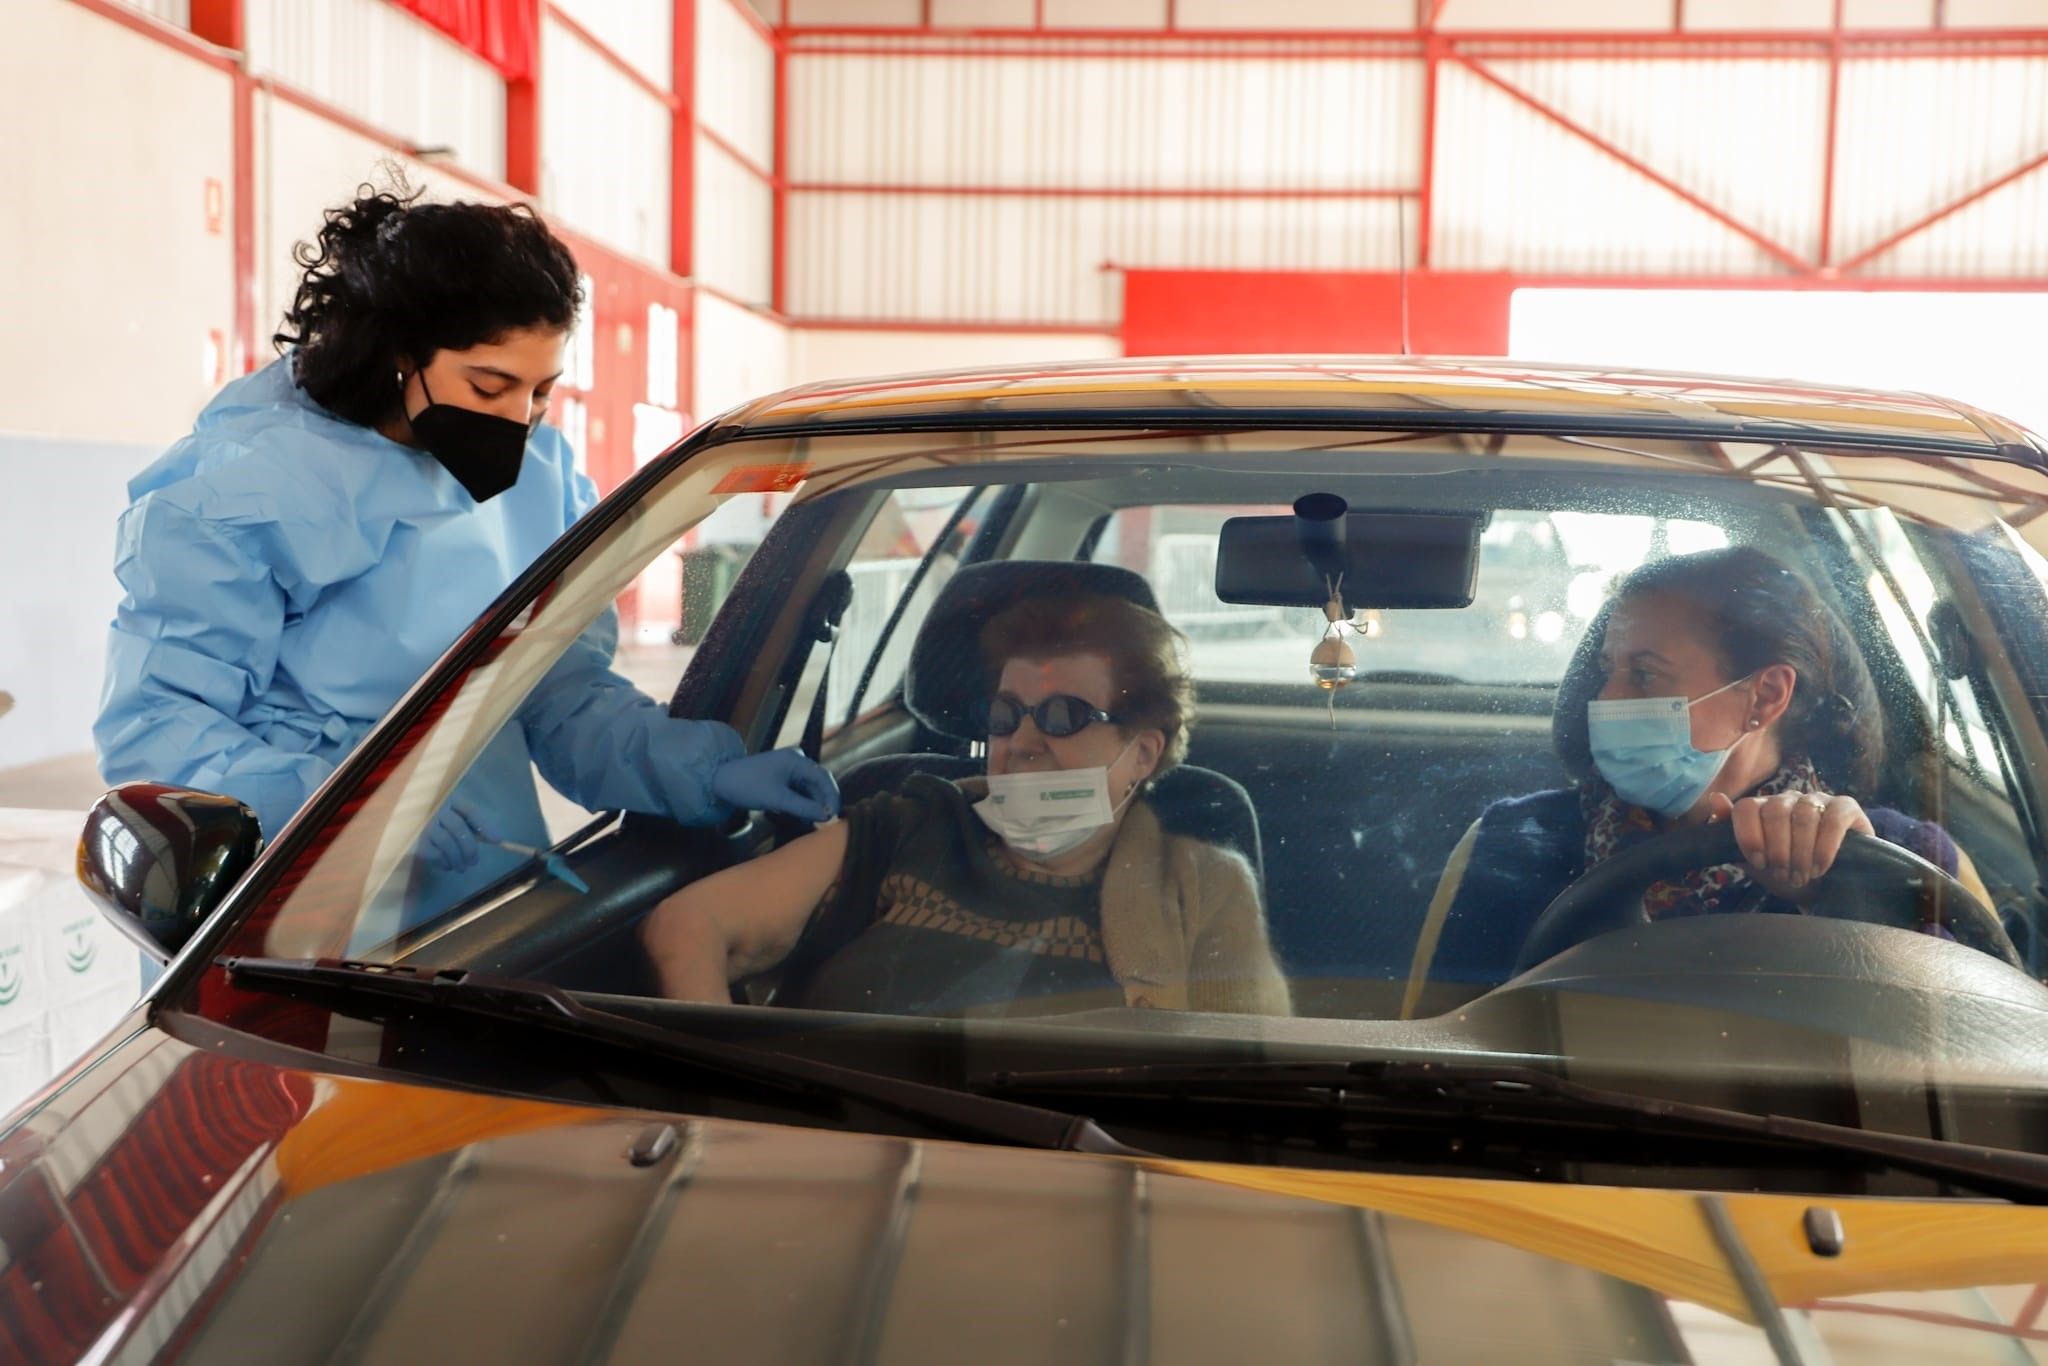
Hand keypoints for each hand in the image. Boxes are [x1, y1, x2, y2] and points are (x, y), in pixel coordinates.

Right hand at [422, 796, 502, 872]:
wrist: (414, 831)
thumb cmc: (445, 825)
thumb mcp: (461, 820)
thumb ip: (476, 826)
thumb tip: (496, 840)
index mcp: (451, 800)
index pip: (470, 811)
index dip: (484, 826)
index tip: (497, 841)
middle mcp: (437, 809)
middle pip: (458, 827)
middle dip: (469, 847)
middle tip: (474, 862)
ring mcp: (425, 824)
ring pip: (445, 841)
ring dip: (457, 858)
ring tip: (462, 867)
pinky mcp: (417, 840)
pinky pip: (433, 852)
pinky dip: (444, 862)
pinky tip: (448, 866)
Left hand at [711, 747, 840, 822]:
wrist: (719, 781)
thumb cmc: (747, 786)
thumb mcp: (778, 799)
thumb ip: (804, 807)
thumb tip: (827, 816)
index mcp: (796, 760)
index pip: (824, 777)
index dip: (832, 797)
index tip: (835, 816)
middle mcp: (796, 761)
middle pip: (817, 783)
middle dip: (822, 803)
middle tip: (826, 823)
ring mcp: (788, 769)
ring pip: (808, 789)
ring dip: (812, 805)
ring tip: (814, 823)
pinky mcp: (781, 778)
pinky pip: (798, 791)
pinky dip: (801, 804)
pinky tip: (802, 817)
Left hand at [1705, 790, 1874, 900]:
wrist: (1829, 890)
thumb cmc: (1790, 875)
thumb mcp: (1758, 865)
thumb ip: (1732, 838)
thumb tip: (1715, 798)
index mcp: (1763, 808)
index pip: (1746, 807)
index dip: (1749, 836)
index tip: (1759, 863)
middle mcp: (1788, 799)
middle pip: (1774, 811)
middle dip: (1778, 849)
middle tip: (1785, 874)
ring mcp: (1818, 800)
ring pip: (1803, 815)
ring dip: (1801, 852)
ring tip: (1803, 875)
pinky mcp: (1846, 808)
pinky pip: (1833, 819)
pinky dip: (1825, 846)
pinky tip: (1821, 867)